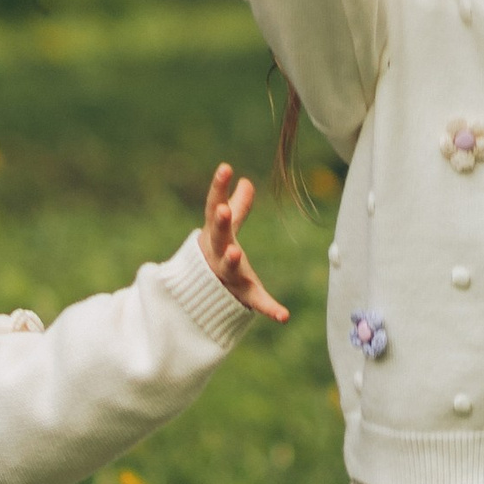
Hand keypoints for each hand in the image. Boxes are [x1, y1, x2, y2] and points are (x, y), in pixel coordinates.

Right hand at [198, 163, 288, 321]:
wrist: (199, 293)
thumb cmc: (216, 253)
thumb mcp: (226, 230)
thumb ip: (238, 207)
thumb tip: (246, 181)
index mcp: (214, 233)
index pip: (214, 206)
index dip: (218, 187)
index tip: (225, 167)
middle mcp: (217, 253)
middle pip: (218, 236)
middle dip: (220, 223)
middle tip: (222, 210)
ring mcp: (228, 275)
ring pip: (229, 268)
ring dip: (231, 260)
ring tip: (235, 253)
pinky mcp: (243, 295)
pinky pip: (256, 301)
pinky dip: (270, 308)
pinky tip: (284, 315)